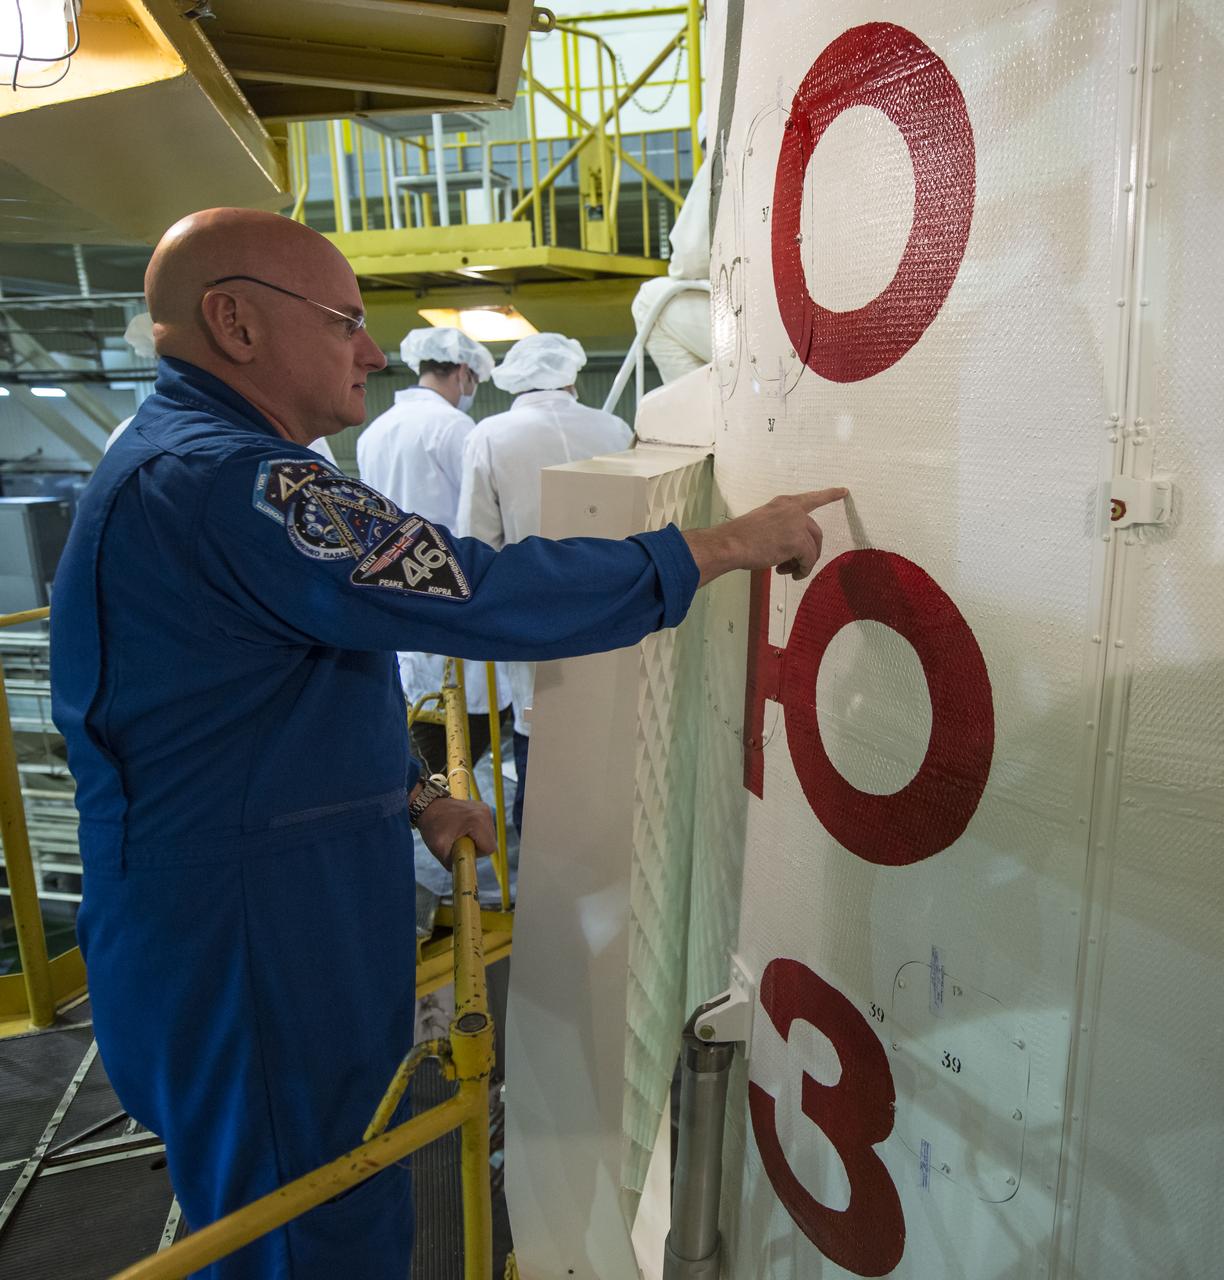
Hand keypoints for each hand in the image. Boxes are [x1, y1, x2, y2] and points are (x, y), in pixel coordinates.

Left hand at [414, 795, 497, 868]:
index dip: (476, 853)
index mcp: (477, 821)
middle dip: (476, 847)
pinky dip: (476, 832)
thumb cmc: (433, 825)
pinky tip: (463, 827)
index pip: (489, 848)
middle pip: (490, 842)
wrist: (428, 805)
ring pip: (489, 836)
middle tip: (459, 841)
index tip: (462, 848)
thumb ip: (454, 864)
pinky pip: (485, 828)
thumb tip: (465, 874)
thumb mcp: (439, 849)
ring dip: (477, 840)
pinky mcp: (483, 808)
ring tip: (459, 833)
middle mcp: (485, 812)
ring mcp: (485, 809)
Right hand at [682, 488, 848, 586]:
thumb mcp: (764, 523)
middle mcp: (794, 510)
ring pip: (813, 549)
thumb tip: (793, 551)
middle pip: (816, 532)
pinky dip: (802, 570)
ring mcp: (797, 524)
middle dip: (811, 551)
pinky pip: (809, 560)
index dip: (829, 495)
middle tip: (798, 565)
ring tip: (788, 571)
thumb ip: (782, 529)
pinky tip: (792, 574)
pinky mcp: (798, 541)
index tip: (843, 491)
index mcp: (784, 503)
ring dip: (803, 563)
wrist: (731, 543)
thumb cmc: (741, 537)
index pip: (812, 498)